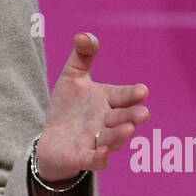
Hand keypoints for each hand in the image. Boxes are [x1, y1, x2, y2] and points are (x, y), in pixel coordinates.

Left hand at [36, 32, 149, 181]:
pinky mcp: (84, 158)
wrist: (52, 138)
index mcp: (108, 100)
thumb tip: (84, 35)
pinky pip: (95, 160)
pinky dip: (100, 158)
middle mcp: (107, 122)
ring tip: (129, 130)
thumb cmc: (69, 106)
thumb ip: (82, 56)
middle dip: (133, 116)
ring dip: (121, 135)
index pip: (123, 96)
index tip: (142, 90)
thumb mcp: (72, 77)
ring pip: (112, 139)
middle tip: (143, 114)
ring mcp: (97, 141)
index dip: (132, 94)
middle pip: (122, 118)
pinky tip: (103, 154)